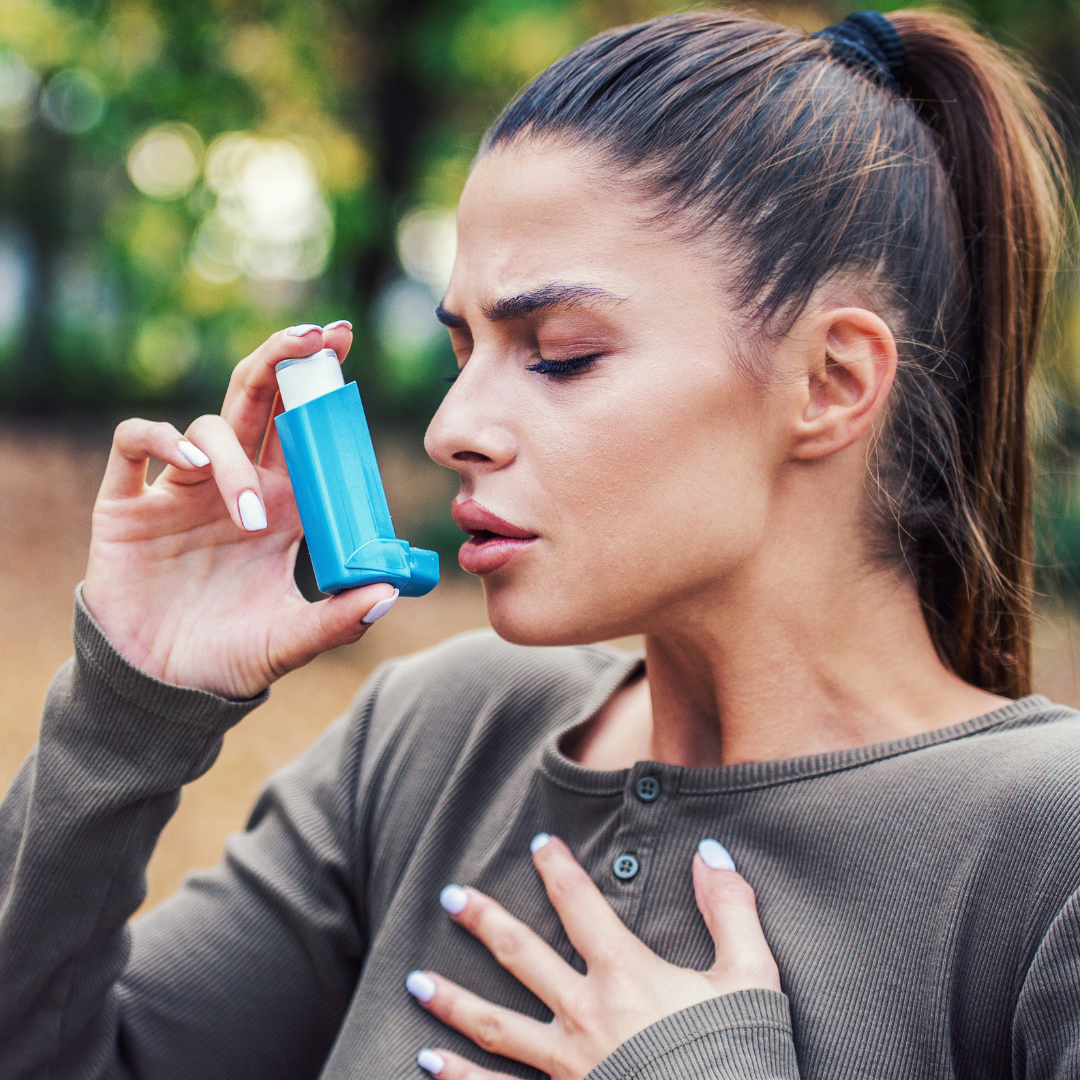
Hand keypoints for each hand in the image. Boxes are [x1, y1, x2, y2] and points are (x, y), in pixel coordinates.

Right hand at [82, 322, 397, 698]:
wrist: (160, 689)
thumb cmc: (231, 658)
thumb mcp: (291, 641)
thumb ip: (338, 620)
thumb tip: (389, 593)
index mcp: (283, 506)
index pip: (305, 431)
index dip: (321, 387)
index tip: (343, 346)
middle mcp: (236, 486)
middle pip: (260, 401)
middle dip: (285, 361)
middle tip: (315, 339)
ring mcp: (181, 490)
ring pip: (210, 427)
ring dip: (234, 460)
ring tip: (251, 517)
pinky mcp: (128, 503)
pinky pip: (136, 442)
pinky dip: (162, 438)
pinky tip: (189, 464)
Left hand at [406, 835, 780, 1078]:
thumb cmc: (739, 1054)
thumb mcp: (751, 977)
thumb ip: (730, 910)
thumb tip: (709, 853)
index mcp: (626, 975)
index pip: (581, 905)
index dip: (558, 870)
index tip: (539, 845)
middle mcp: (585, 1013)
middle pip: (521, 956)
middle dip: (484, 922)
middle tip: (450, 897)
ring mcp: (566, 1065)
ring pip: (496, 1026)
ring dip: (453, 1001)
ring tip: (414, 981)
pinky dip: (460, 1078)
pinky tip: (427, 1063)